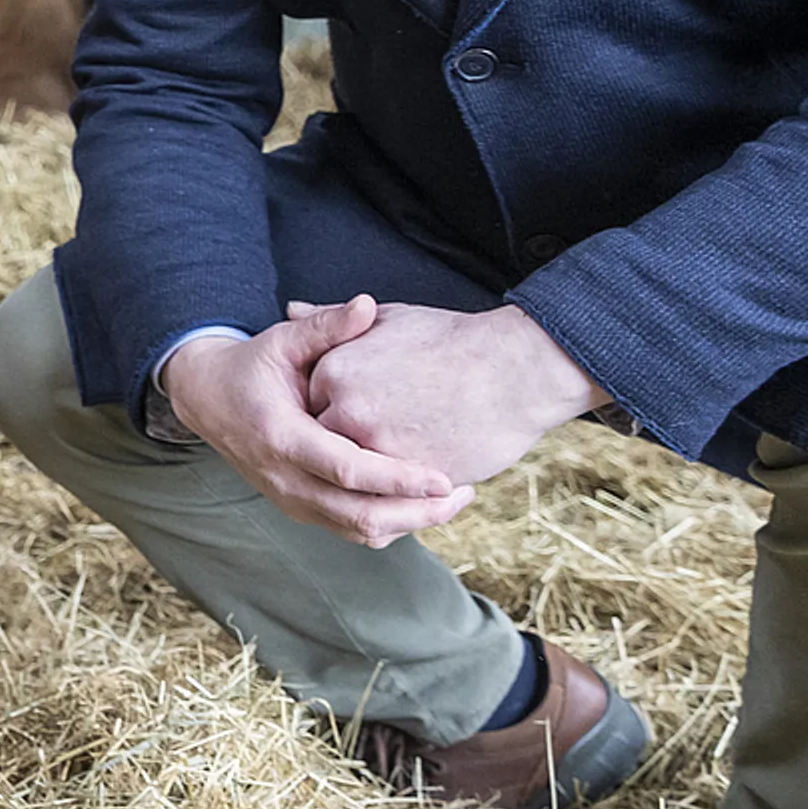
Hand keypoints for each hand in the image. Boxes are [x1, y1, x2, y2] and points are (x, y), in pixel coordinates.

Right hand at [157, 296, 473, 547]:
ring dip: (409, 523)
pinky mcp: (299, 508)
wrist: (205, 400)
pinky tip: (419, 505)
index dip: (398, 479)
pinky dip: (389, 525)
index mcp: (281, 435)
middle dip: (416, 512)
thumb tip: (368, 304)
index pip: (348, 471)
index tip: (444, 479)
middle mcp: (284, 478)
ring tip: (452, 503)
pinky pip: (350, 530)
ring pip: (358, 531)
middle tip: (462, 495)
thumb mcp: (281, 341)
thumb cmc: (250, 366)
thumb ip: (325, 327)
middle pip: (359, 515)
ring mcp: (290, 499)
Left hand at [300, 300, 608, 492]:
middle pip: (324, 445)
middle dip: (341, 445)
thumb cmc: (453, 340)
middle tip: (375, 440)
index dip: (329, 412)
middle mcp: (346, 412)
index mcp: (334, 372)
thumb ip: (330, 323)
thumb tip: (291, 310)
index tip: (354, 410)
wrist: (516, 368)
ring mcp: (377, 449)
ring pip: (352, 478)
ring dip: (366, 478)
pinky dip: (390, 496)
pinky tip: (409, 483)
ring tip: (393, 464)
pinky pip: (384, 498)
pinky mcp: (410, 480)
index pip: (308, 406)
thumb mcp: (385, 319)